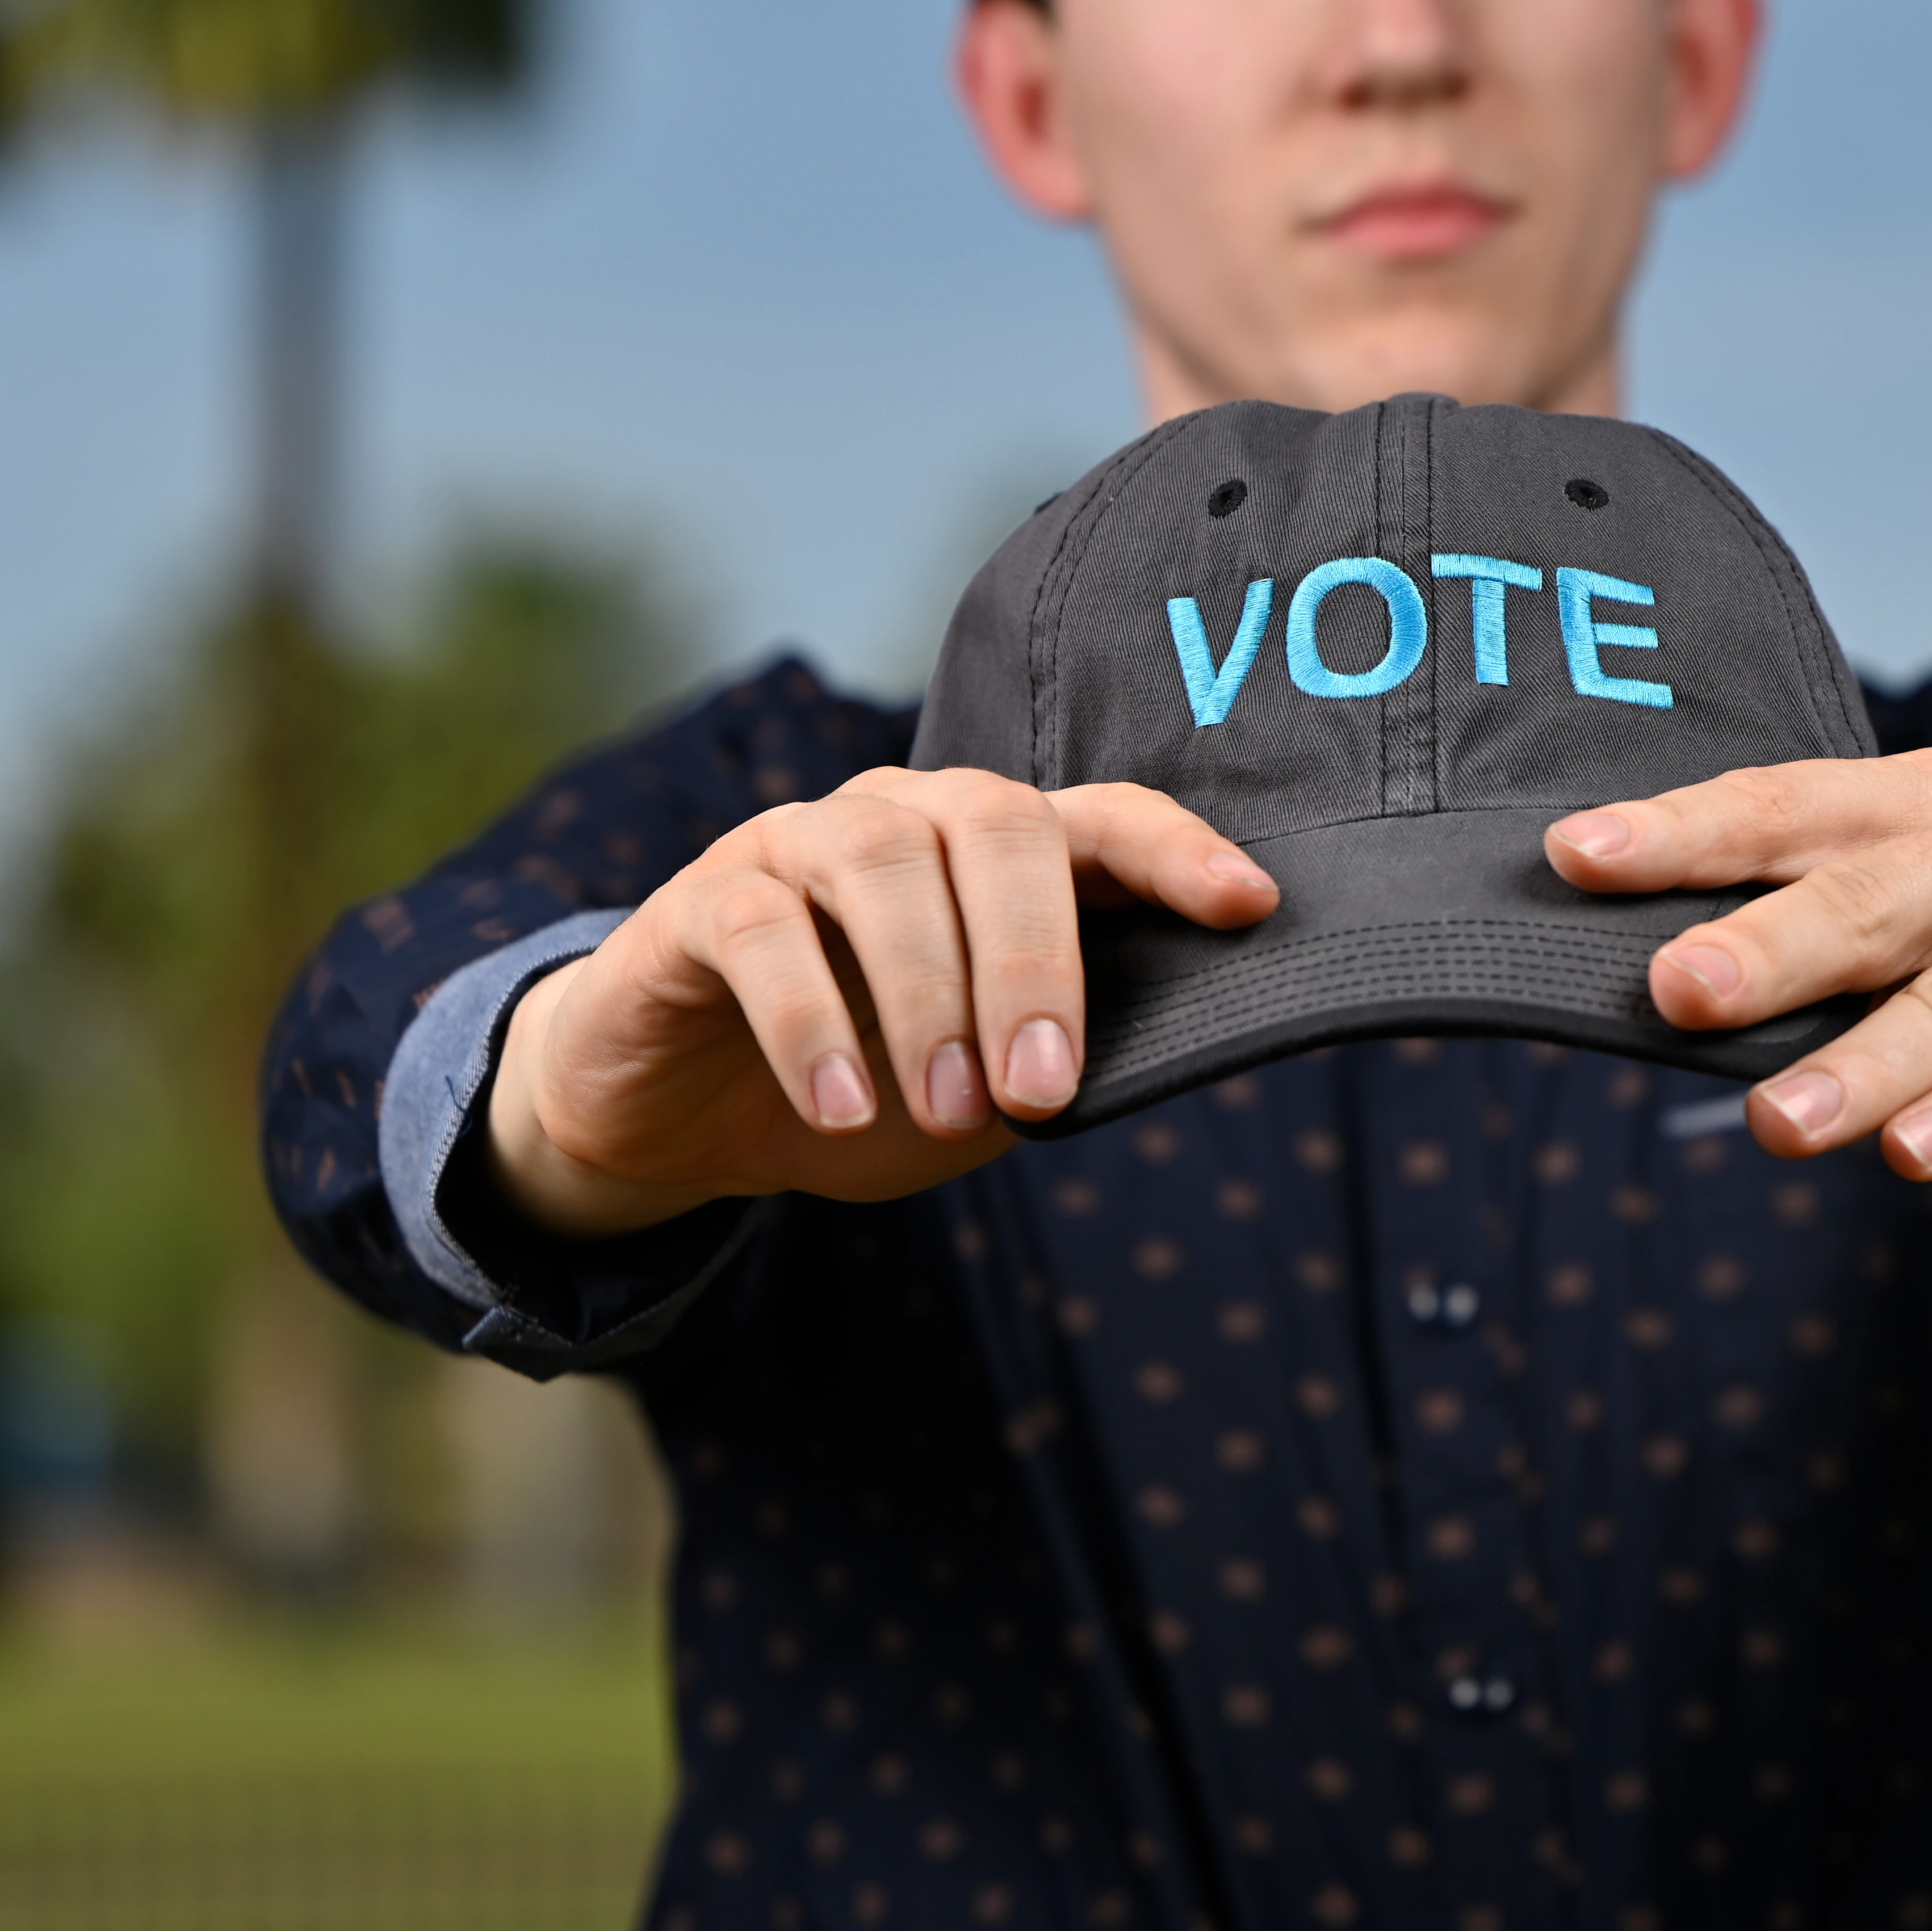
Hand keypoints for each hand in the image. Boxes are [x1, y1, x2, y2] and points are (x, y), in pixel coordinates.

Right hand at [486, 770, 1277, 1234]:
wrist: (683, 1116)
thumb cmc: (867, 1091)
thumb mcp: (979, 1095)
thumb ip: (1052, 1064)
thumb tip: (1145, 1062)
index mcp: (993, 851)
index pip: (1102, 818)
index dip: (1177, 850)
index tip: (1247, 904)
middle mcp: (906, 814)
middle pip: (996, 827)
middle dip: (1035, 959)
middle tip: (1040, 1087)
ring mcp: (799, 841)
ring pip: (882, 865)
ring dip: (928, 994)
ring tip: (944, 1111)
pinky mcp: (703, 898)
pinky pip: (762, 930)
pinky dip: (808, 1022)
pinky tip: (838, 1109)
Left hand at [1545, 748, 1931, 1187]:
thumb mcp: (1920, 920)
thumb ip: (1809, 930)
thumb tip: (1647, 977)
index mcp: (1930, 803)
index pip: (1789, 804)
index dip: (1683, 830)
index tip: (1575, 857)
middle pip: (1874, 893)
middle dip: (1769, 942)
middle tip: (1676, 989)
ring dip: (1862, 1066)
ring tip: (1776, 1125)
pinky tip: (1916, 1157)